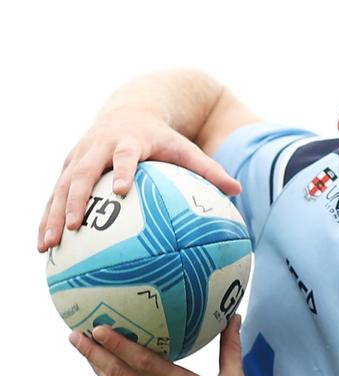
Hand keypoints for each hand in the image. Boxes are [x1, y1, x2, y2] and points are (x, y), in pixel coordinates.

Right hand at [37, 109, 240, 252]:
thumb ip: (210, 170)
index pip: (124, 155)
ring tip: (46, 246)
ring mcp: (80, 156)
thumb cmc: (163, 138)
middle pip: (82, 172)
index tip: (121, 191)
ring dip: (52, 215)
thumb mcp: (186, 149)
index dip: (122, 170)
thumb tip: (239, 191)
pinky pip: (55, 194)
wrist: (130, 111)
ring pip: (61, 186)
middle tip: (74, 227)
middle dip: (75, 199)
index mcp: (129, 141)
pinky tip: (44, 245)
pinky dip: (48, 217)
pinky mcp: (69, 166)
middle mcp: (99, 146)